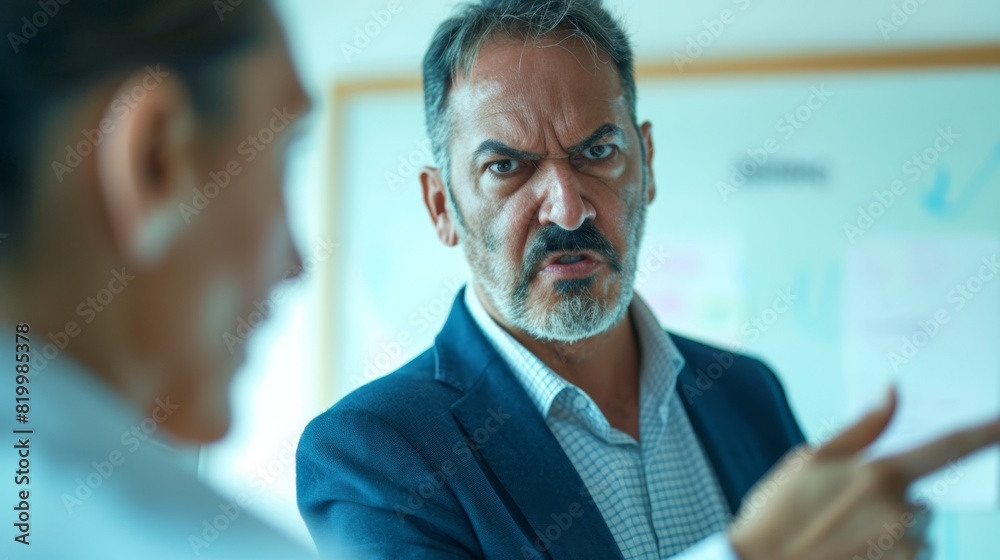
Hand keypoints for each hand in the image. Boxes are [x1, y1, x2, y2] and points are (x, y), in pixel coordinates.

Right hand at [729, 388, 999, 559]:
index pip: (948, 447)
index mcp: (878, 474)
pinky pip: (911, 559)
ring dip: (889, 538)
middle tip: (838, 516)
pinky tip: (851, 557)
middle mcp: (901, 513)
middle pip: (919, 502)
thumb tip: (892, 390)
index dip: (986, 432)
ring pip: (916, 535)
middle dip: (889, 506)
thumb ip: (862, 428)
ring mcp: (906, 550)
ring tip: (841, 543)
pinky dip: (887, 559)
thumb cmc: (777, 513)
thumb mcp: (808, 459)